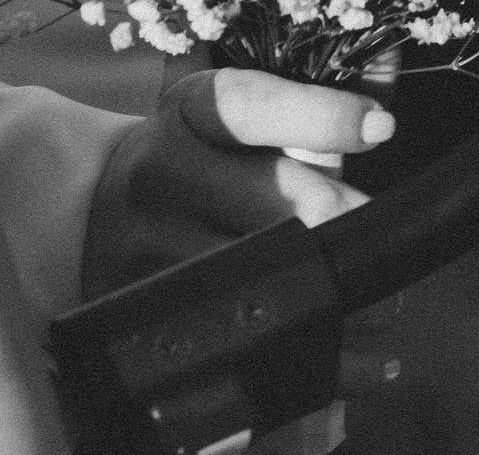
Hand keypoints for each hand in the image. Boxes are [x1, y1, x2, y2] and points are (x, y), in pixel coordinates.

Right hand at [80, 69, 478, 453]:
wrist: (82, 202)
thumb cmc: (184, 153)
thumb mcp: (221, 116)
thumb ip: (294, 120)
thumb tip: (380, 130)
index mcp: (191, 114)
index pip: (258, 106)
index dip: (324, 117)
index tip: (384, 130)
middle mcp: (164, 175)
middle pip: (280, 210)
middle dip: (351, 241)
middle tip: (396, 270)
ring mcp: (146, 251)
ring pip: (261, 288)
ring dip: (332, 313)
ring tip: (380, 332)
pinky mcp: (138, 315)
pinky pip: (229, 350)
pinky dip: (290, 364)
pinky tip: (335, 373)